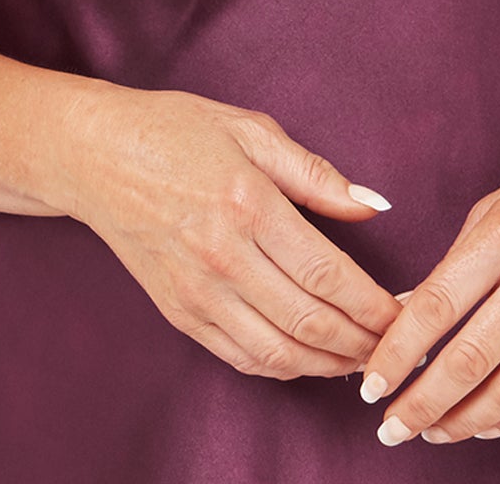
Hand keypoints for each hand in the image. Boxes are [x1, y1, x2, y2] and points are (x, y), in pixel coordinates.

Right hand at [65, 86, 405, 379]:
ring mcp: (197, 290)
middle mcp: (222, 255)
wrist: (93, 155)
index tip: (406, 312)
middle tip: (395, 344)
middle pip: (311, 323)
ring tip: (360, 359)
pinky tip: (309, 358)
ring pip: (279, 354)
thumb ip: (314, 173)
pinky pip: (242, 357)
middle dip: (364, 343)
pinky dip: (284, 368)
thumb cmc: (171, 131)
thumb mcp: (247, 130)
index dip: (375, 305)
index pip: (328, 274)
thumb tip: (374, 205)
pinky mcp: (178, 312)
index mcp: (246, 203)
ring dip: (329, 366)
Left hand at [356, 128, 499, 445]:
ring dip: (465, 422)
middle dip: (422, 403)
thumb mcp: (493, 208)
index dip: (396, 353)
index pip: (435, 307)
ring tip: (432, 432)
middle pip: (470, 360)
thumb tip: (405, 317)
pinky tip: (486, 425)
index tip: (369, 384)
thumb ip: (454, 266)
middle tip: (391, 427)